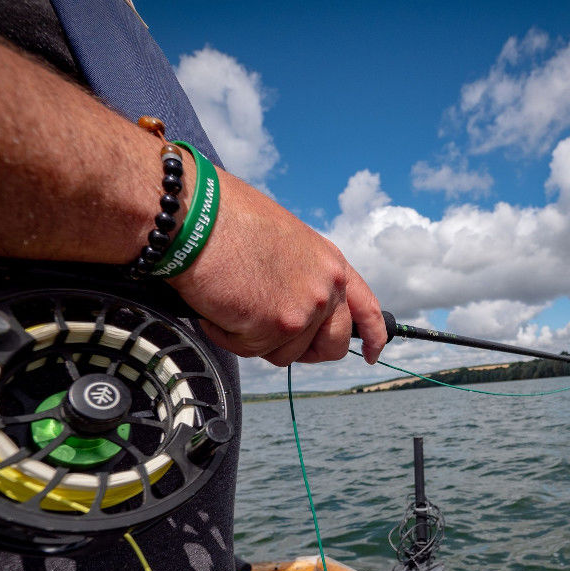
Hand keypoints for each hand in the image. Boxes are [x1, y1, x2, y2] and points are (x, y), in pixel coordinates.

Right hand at [168, 167, 386, 366]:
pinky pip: (249, 350)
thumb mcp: (286, 241)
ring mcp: (303, 311)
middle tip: (272, 337)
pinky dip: (227, 335)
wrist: (198, 216)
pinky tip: (217, 305)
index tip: (372, 353)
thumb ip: (302, 276)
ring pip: (285, 354)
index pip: (366, 308)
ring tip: (232, 301)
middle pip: (331, 346)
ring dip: (254, 338)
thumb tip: (292, 305)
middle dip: (305, 351)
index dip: (372, 336)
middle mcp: (326, 288)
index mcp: (331, 263)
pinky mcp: (273, 328)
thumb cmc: (228, 218)